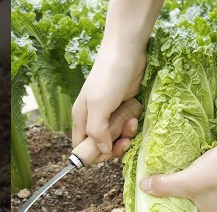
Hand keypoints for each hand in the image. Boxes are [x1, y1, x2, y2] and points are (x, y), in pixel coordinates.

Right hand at [71, 0, 162, 160]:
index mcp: (81, 118)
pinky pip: (127, 126)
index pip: (81, 146)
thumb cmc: (109, 77)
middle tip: (124, 139)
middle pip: (101, 145)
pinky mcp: (124, 108)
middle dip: (114, 146)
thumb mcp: (98, 107)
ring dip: (126, 135)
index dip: (93, 155)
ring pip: (116, 137)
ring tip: (132, 122)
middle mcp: (94, 118)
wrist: (128, 52)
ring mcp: (110, 113)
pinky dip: (132, 125)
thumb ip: (97, 132)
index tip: (108, 153)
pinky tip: (136, 114)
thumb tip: (101, 151)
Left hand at [139, 93, 216, 211]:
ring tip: (160, 189)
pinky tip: (173, 170)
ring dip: (179, 191)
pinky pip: (196, 179)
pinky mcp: (214, 173)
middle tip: (155, 207)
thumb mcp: (187, 182)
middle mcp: (212, 205)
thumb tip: (143, 187)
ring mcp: (214, 189)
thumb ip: (165, 186)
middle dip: (174, 210)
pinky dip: (185, 176)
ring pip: (192, 194)